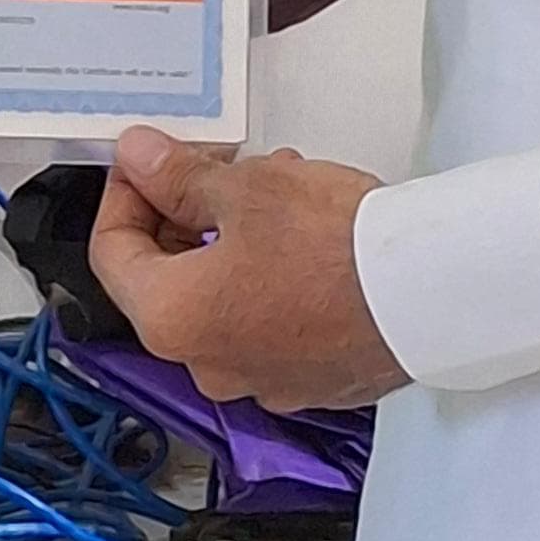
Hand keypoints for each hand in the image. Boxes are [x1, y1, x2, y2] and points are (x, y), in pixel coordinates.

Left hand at [87, 128, 404, 413]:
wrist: (427, 295)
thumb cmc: (333, 245)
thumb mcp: (243, 188)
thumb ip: (176, 177)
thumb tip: (136, 159)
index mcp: (173, 320)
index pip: (112, 253)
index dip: (124, 194)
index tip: (148, 161)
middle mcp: (207, 365)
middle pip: (168, 277)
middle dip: (187, 211)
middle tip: (220, 166)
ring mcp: (262, 381)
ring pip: (222, 295)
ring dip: (234, 237)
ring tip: (280, 184)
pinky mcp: (310, 381)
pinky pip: (268, 321)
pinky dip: (271, 276)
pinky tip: (308, 231)